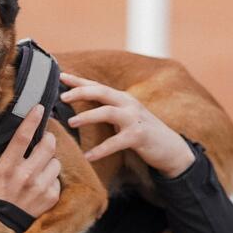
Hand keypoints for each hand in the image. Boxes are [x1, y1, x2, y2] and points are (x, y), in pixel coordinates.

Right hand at [0, 105, 60, 216]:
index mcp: (7, 167)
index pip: (22, 137)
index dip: (32, 120)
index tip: (38, 107)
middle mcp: (25, 176)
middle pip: (48, 145)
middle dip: (48, 139)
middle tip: (44, 140)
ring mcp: (40, 188)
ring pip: (56, 162)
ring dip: (49, 161)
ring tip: (40, 166)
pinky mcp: (50, 198)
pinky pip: (57, 180)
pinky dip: (51, 179)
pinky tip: (40, 184)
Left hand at [59, 73, 194, 177]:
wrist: (171, 148)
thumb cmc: (142, 132)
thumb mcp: (124, 117)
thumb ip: (108, 110)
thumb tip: (80, 110)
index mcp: (122, 98)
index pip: (97, 86)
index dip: (79, 81)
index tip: (61, 76)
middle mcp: (128, 104)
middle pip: (101, 92)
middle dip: (80, 92)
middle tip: (62, 97)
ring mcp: (134, 119)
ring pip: (107, 112)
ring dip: (88, 116)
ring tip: (71, 121)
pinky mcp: (139, 136)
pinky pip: (116, 142)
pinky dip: (101, 149)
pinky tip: (88, 156)